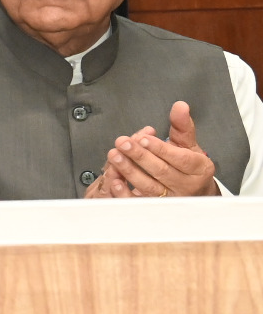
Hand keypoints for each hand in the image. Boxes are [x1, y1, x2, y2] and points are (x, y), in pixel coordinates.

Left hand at [88, 101, 216, 196]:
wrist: (193, 190)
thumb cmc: (188, 164)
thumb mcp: (188, 144)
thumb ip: (182, 125)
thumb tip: (180, 106)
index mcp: (199, 168)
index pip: (180, 159)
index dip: (161, 149)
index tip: (144, 138)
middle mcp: (186, 186)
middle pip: (161, 171)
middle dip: (140, 156)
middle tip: (123, 143)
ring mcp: (170, 198)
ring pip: (148, 186)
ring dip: (129, 170)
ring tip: (115, 155)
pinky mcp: (155, 206)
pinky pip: (139, 201)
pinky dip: (125, 192)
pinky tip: (114, 180)